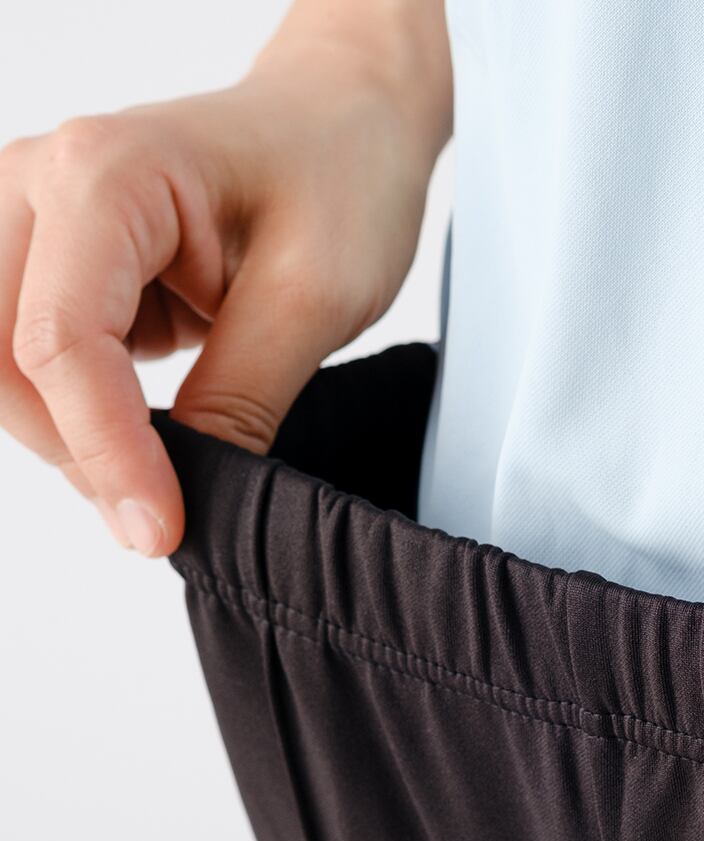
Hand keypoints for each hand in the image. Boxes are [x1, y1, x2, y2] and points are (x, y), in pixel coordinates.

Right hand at [0, 18, 448, 554]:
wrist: (344, 123)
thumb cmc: (342, 179)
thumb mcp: (315, 298)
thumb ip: (243, 396)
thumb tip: (192, 490)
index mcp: (105, 176)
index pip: (61, 342)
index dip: (107, 453)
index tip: (162, 529)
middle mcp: (42, 186)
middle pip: (1, 358)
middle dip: (77, 453)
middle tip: (165, 516)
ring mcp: (40, 222)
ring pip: (3, 366)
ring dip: (73, 440)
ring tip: (166, 477)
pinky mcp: (61, 263)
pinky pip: (37, 359)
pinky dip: (84, 416)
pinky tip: (150, 439)